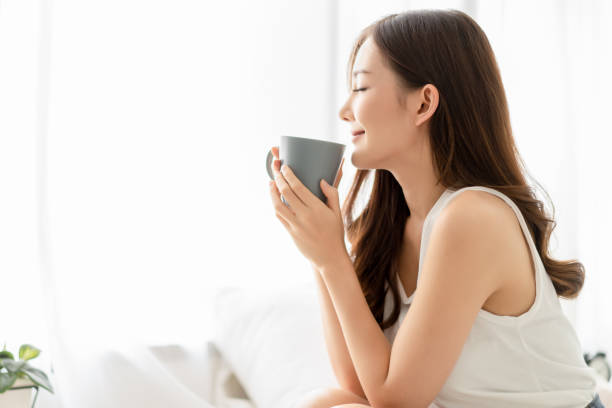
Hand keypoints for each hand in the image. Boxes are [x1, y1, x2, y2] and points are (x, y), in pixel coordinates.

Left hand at [268, 146, 346, 269]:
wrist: (329, 258)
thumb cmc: (335, 233)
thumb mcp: (337, 213)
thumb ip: (332, 194)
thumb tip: (321, 180)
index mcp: (317, 208)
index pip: (298, 187)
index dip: (289, 175)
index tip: (285, 167)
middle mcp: (305, 216)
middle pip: (286, 193)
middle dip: (278, 178)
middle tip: (275, 170)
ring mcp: (296, 225)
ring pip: (278, 205)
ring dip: (272, 192)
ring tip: (271, 183)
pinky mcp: (290, 233)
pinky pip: (279, 216)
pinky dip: (275, 205)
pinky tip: (275, 198)